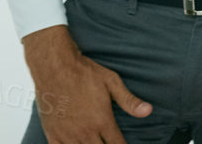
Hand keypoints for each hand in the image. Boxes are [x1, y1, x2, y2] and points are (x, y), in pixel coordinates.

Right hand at [23, 24, 150, 143]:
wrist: (54, 65)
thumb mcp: (110, 81)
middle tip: (107, 143)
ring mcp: (68, 135)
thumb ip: (129, 100)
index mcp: (102, 121)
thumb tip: (148, 111)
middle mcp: (86, 132)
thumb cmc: (83, 71)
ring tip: (92, 143)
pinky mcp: (53, 133)